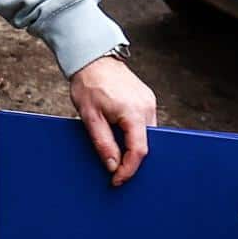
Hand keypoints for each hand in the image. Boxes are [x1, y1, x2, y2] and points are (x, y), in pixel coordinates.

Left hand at [70, 54, 157, 186]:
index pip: (139, 150)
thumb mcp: (90, 117)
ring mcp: (149, 102)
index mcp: (134, 112)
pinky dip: (135, 135)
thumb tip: (112, 166)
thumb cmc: (88, 84)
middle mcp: (147, 107)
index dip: (128, 170)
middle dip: (132, 161)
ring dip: (133, 147)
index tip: (116, 180)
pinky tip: (121, 139)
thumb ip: (103, 143)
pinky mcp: (146, 99)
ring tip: (117, 156)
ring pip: (146, 135)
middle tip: (116, 172)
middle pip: (146, 144)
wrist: (93, 58)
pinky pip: (145, 124)